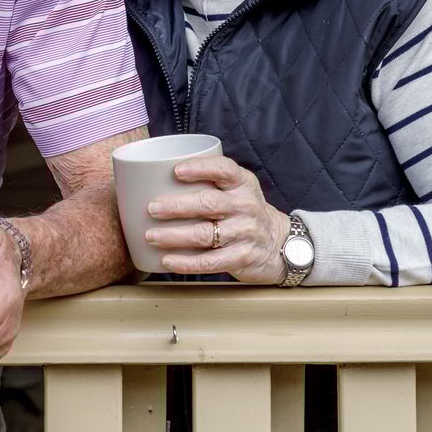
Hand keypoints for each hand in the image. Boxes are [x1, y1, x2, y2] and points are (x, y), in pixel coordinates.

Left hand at [145, 156, 289, 283]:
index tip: (176, 171)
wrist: (280, 244)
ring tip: (151, 235)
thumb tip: (157, 178)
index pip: (224, 169)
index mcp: (243, 183)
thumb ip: (211, 182)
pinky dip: (186, 263)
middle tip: (152, 208)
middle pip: (209, 204)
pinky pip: (210, 261)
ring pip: (205, 234)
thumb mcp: (239, 190)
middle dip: (177, 206)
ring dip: (174, 236)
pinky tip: (167, 261)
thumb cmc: (245, 212)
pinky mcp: (241, 257)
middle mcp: (245, 206)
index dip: (200, 168)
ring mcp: (245, 233)